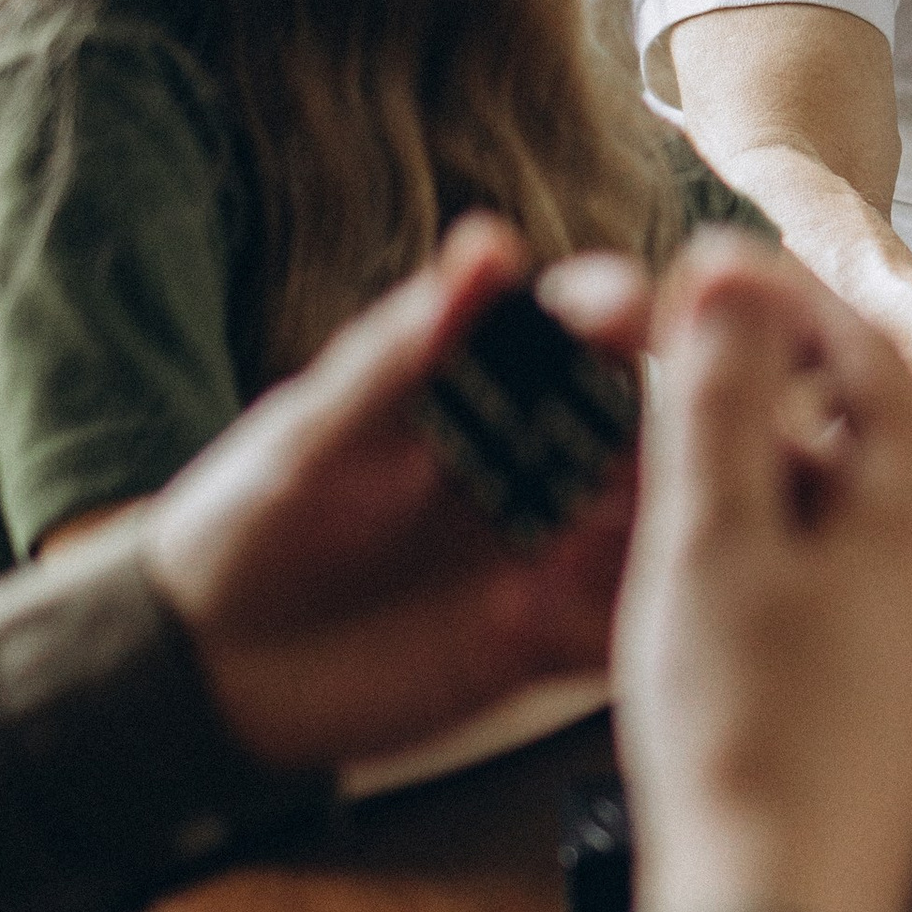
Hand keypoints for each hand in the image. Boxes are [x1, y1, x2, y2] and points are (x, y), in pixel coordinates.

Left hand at [144, 217, 650, 771]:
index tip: (633, 312)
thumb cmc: (247, 521)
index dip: (618, 312)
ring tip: (674, 530)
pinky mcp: (547, 640)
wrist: (207, 667)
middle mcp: (540, 459)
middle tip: (704, 426)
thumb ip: (406, 352)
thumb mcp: (318, 436)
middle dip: (688, 418)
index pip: (579, 328)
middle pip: (645, 424)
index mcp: (489, 385)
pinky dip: (642, 619)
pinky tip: (645, 621)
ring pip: (655, 523)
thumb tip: (490, 245)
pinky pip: (622, 625)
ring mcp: (551, 549)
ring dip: (679, 521)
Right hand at [612, 238, 911, 911]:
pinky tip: (710, 577)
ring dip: (765, 473)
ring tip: (667, 471)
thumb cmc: (742, 729)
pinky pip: (850, 582)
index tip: (693, 275)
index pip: (864, 351)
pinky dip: (782, 549)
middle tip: (663, 366)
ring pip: (852, 510)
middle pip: (863, 429)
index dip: (775, 299)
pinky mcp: (906, 700)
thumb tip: (732, 276)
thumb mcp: (710, 541)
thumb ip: (719, 398)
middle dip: (764, 386)